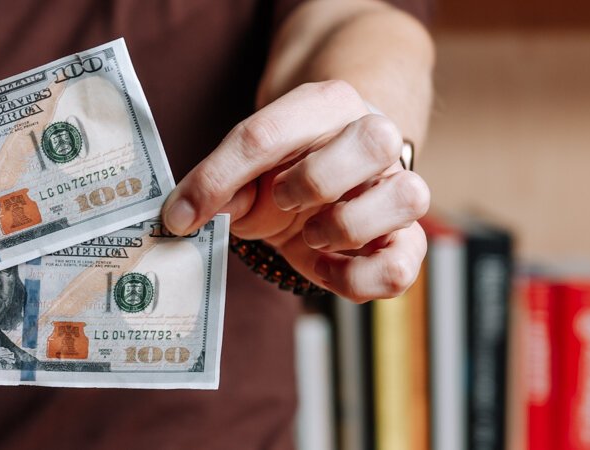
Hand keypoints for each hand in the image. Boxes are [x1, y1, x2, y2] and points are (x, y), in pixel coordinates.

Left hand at [163, 80, 429, 301]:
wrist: (328, 177)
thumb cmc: (283, 169)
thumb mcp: (246, 168)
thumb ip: (220, 186)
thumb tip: (185, 217)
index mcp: (325, 105)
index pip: (269, 132)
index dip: (218, 178)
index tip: (180, 217)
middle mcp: (374, 139)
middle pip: (374, 140)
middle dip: (316, 180)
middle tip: (281, 201)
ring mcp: (397, 188)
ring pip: (409, 196)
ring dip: (348, 225)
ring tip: (311, 235)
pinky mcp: (406, 240)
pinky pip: (403, 265)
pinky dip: (359, 277)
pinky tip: (325, 268)